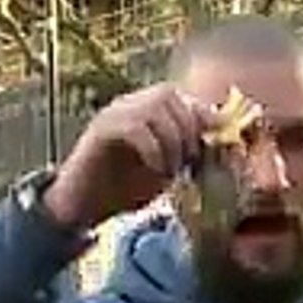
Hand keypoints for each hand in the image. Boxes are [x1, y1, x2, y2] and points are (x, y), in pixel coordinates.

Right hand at [43, 83, 215, 230]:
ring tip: (172, 168)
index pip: (181, 96)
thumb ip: (188, 155)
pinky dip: (153, 147)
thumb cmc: (122, 191)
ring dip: (172, 138)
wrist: (81, 209)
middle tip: (189, 162)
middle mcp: (128, 105)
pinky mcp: (100, 130)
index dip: (203, 116)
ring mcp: (113, 114)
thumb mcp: (165, 171)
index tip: (215, 145)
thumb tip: (221, 149)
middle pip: (170, 94)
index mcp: (145, 112)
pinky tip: (156, 169)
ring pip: (154, 104)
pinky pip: (134, 125)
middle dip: (188, 128)